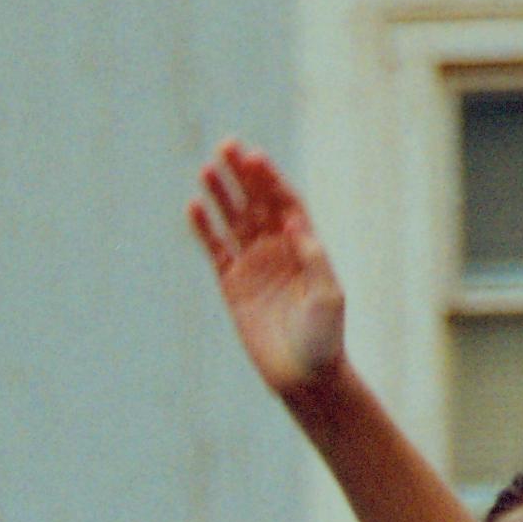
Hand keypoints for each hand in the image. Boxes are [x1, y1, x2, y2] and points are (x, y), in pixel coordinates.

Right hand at [188, 137, 348, 398]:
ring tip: (206, 168)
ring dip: (222, 194)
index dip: (269, 179)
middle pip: (257, 202)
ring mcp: (254, 266)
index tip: (253, 157)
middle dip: (242, 175)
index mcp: (305, 245)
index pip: (284, 201)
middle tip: (226, 146)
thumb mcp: (327, 294)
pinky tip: (194, 207)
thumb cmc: (324, 337)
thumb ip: (312, 256)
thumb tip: (292, 222)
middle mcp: (279, 249)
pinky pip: (216, 251)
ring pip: (234, 221)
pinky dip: (205, 230)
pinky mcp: (233, 286)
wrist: (304, 376)